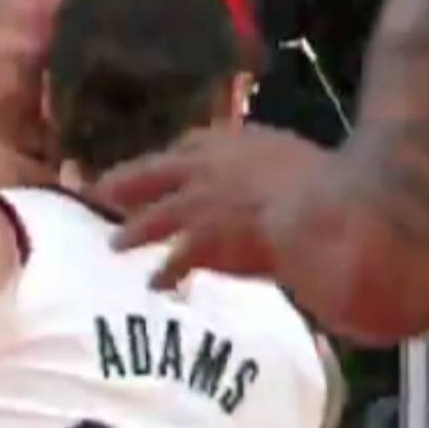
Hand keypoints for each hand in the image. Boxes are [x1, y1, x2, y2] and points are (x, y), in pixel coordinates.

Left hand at [93, 124, 329, 288]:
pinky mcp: (203, 242)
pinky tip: (156, 285)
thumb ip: (277, 164)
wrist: (324, 212)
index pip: (192, 142)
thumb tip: (281, 174)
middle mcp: (210, 168)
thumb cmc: (329, 182)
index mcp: (236, 142)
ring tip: (115, 244)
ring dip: (134, 232)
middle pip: (154, 171)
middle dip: (126, 181)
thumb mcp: (298, 158)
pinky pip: (176, 261)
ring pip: (156, 218)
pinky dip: (166, 273)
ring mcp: (202, 204)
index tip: (163, 163)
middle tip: (99, 189)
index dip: (173, 156)